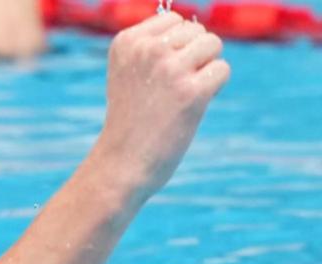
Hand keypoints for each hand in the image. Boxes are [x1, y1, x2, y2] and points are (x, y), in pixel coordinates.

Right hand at [92, 12, 229, 203]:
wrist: (122, 163)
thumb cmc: (129, 120)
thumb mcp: (129, 74)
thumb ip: (154, 46)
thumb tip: (198, 31)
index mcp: (126, 42)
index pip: (173, 20)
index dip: (176, 46)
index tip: (156, 76)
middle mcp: (147, 50)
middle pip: (196, 31)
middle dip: (193, 57)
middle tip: (171, 90)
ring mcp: (169, 69)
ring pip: (212, 45)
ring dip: (205, 69)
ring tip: (182, 95)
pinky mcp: (191, 92)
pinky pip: (222, 70)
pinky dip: (214, 88)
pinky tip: (193, 106)